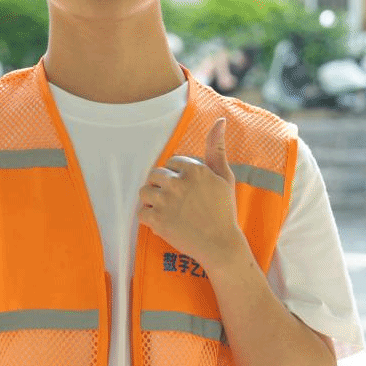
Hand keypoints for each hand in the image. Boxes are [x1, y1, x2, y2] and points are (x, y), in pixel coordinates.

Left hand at [137, 117, 244, 271]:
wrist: (221, 244)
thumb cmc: (224, 210)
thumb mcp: (224, 177)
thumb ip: (216, 148)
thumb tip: (220, 120)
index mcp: (194, 169)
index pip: (172, 162)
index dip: (177, 176)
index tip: (186, 190)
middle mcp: (178, 182)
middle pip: (154, 174)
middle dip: (162, 186)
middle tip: (174, 200)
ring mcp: (166, 201)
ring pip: (144, 192)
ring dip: (152, 200)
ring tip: (166, 210)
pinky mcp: (158, 220)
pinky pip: (141, 212)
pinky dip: (148, 218)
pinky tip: (162, 222)